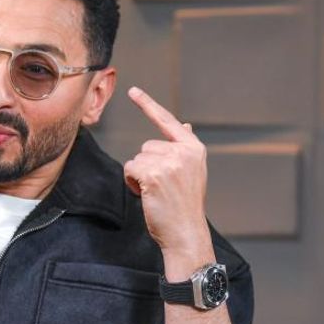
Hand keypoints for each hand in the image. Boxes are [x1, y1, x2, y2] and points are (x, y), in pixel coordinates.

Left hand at [123, 87, 212, 278]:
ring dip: (139, 176)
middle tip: (162, 187)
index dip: (148, 105)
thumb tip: (184, 125)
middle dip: (146, 166)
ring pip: (137, 158)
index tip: (132, 90)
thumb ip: (183, 148)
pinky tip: (147, 195)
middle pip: (146, 146)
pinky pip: (130, 169)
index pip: (167, 121)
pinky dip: (132, 183)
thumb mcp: (190, 171)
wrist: (185, 232)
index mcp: (194, 148)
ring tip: (157, 193)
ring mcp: (169, 162)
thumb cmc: (184, 205)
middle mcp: (184, 151)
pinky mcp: (154, 174)